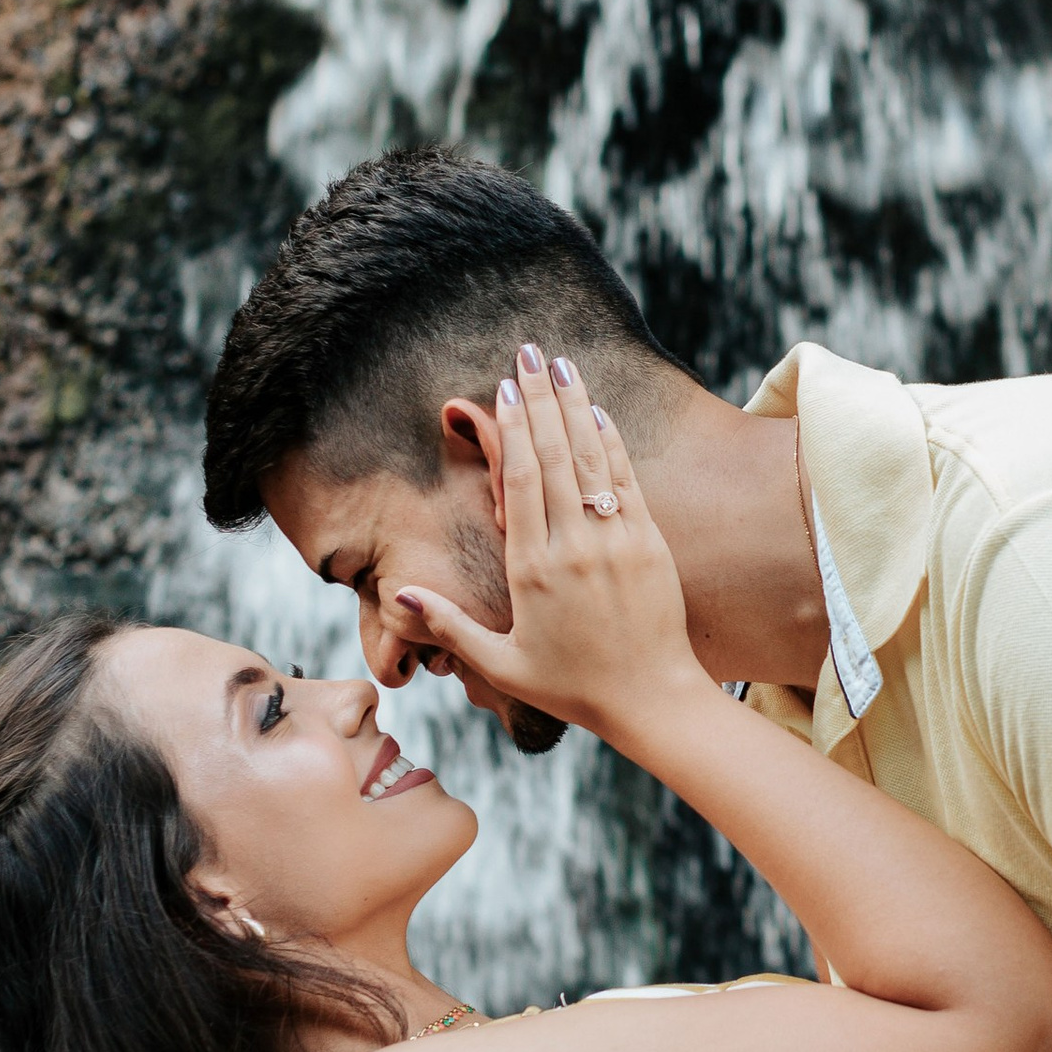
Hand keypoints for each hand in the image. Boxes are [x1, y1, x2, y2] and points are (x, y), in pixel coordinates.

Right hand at [396, 348, 704, 751]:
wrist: (652, 700)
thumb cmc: (573, 688)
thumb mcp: (502, 664)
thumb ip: (449, 625)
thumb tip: (400, 592)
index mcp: (532, 570)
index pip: (518, 481)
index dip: (511, 429)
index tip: (504, 389)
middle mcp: (573, 546)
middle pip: (552, 456)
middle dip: (540, 398)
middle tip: (529, 351)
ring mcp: (616, 541)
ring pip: (589, 459)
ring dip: (575, 406)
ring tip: (562, 364)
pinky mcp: (649, 544)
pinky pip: (625, 482)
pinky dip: (610, 444)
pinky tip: (598, 412)